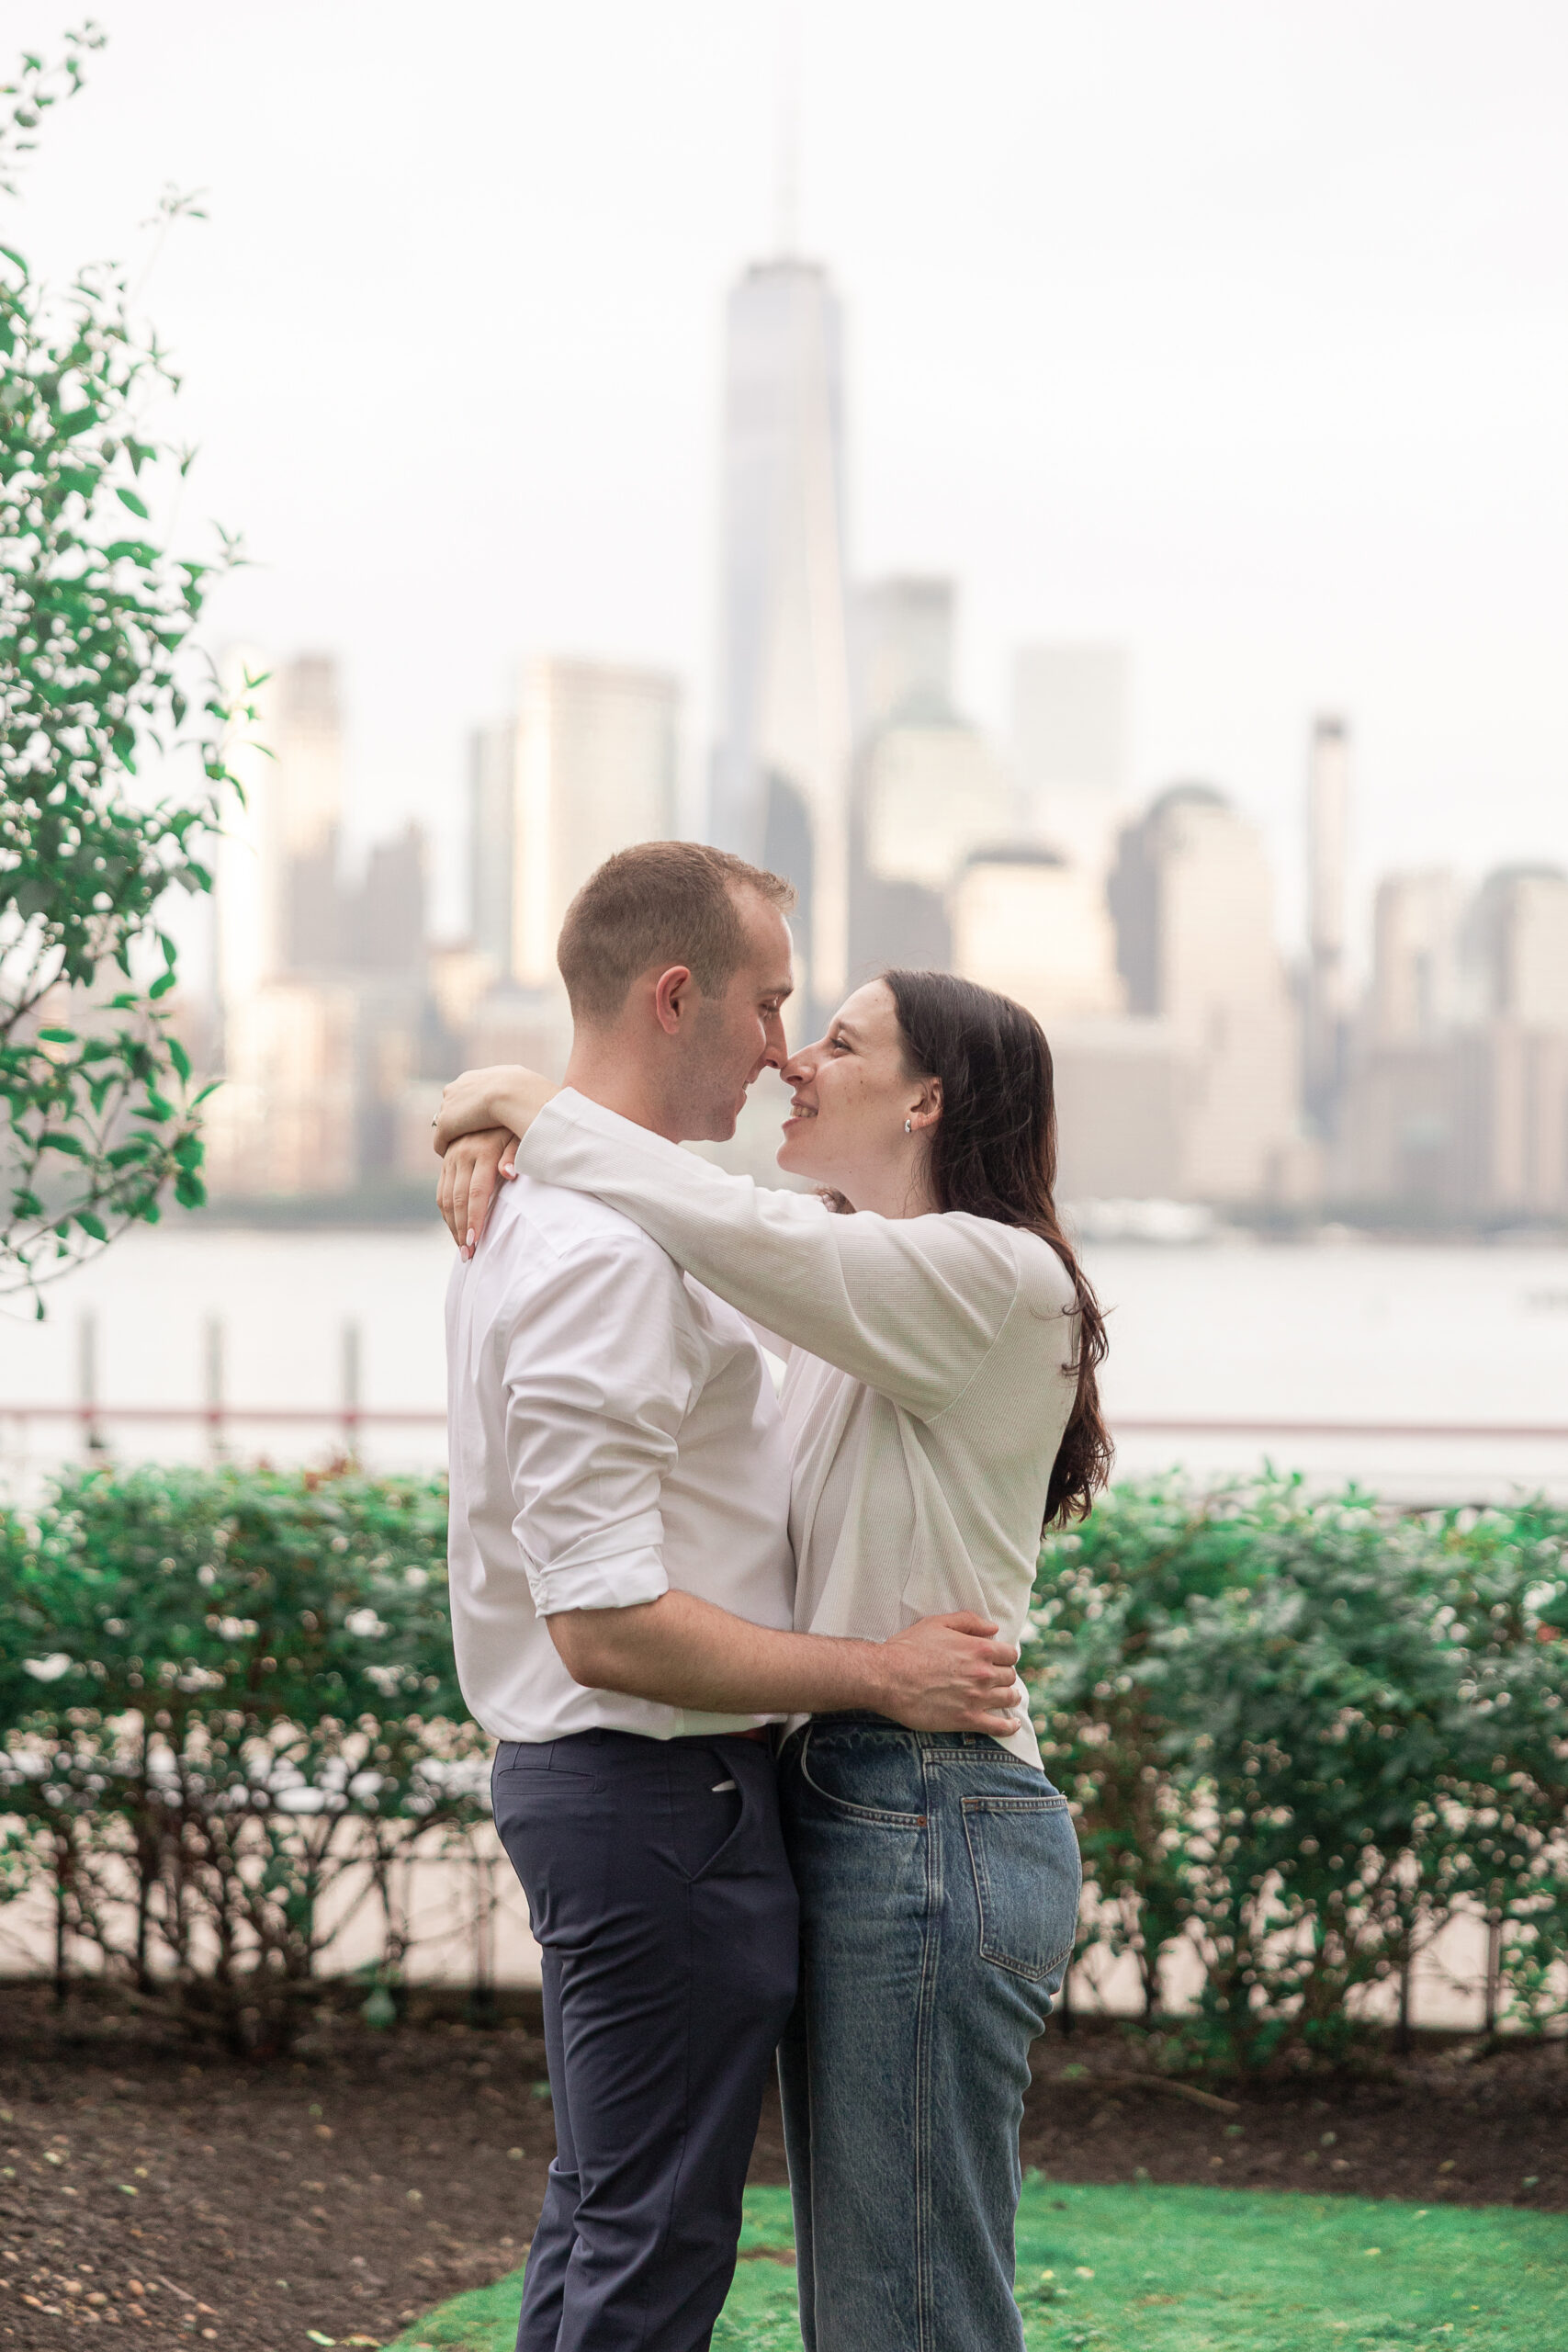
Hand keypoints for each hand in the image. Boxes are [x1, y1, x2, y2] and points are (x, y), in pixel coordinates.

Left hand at [433, 1063, 557, 1154]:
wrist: (515, 1092)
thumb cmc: (528, 1090)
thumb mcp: (522, 1084)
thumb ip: (518, 1089)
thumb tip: (527, 1087)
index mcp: (475, 1077)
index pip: (465, 1092)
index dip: (471, 1107)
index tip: (477, 1119)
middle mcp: (458, 1087)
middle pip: (451, 1105)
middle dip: (457, 1119)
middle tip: (467, 1135)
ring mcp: (450, 1105)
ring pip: (445, 1123)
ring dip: (453, 1135)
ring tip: (461, 1152)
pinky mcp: (447, 1124)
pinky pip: (441, 1141)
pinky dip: (446, 1149)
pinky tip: (456, 1160)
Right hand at [438, 1126, 516, 1255]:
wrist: (498, 1100)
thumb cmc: (517, 1125)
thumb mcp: (521, 1135)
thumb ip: (516, 1155)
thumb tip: (509, 1174)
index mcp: (484, 1151)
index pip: (477, 1193)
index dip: (475, 1219)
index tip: (475, 1243)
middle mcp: (464, 1154)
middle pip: (459, 1199)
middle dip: (462, 1229)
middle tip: (468, 1255)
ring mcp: (453, 1157)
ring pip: (446, 1197)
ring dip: (452, 1225)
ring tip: (462, 1248)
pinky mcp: (447, 1160)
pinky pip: (442, 1190)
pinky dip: (447, 1212)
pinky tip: (455, 1228)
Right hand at [874, 1613, 1025, 1738]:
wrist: (888, 1678)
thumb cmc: (908, 1648)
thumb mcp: (937, 1623)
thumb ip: (968, 1621)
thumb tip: (993, 1628)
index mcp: (979, 1648)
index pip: (1010, 1654)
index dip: (1005, 1656)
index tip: (999, 1660)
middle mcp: (983, 1673)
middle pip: (1010, 1676)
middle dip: (1005, 1676)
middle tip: (997, 1679)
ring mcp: (977, 1698)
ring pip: (1009, 1698)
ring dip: (1010, 1696)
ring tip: (1007, 1697)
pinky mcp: (967, 1720)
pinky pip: (999, 1726)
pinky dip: (1010, 1726)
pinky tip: (1012, 1724)